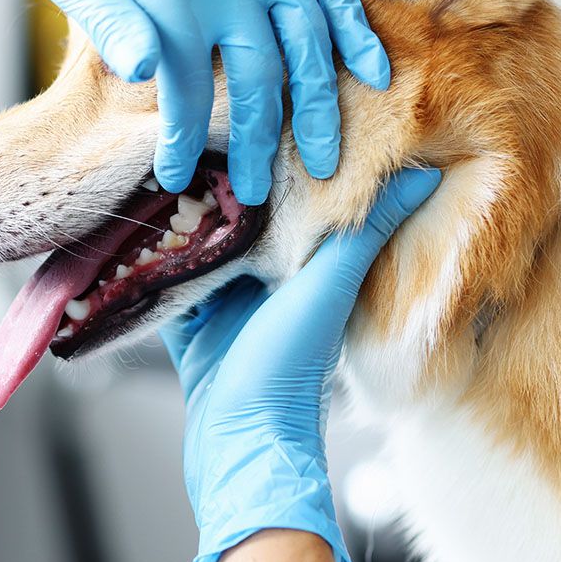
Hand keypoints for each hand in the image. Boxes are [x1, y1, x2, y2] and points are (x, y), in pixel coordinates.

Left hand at [0, 0, 388, 202]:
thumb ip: (108, 22)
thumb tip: (148, 77)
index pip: (183, 88)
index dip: (179, 140)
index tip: (175, 179)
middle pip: (257, 78)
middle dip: (256, 144)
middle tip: (259, 193)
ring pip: (307, 40)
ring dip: (318, 106)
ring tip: (324, 161)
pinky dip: (356, 29)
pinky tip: (373, 75)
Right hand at [161, 166, 440, 561]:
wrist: (238, 446)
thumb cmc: (288, 368)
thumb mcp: (329, 288)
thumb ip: (368, 231)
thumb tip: (427, 175)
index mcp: (307, 265)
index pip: (295, 198)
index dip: (279, 160)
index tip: (262, 115)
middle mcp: (269, 278)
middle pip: (242, 216)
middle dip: (222, 181)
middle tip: (195, 131)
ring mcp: (225, 300)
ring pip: (200, 241)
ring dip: (183, 213)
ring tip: (160, 164)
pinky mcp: (188, 323)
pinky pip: (166, 278)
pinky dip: (153, 256)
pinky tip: (133, 222)